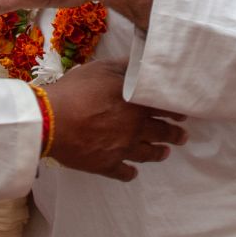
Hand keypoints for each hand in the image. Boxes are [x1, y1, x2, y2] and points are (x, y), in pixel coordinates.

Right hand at [40, 61, 185, 181]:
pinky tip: (132, 172)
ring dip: (158, 153)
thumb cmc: (77, 91)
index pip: (164, 108)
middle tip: (182, 136)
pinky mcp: (106, 165)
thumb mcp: (101, 69)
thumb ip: (125, 67)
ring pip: (147, 154)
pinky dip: (130, 173)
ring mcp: (122, 149)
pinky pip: (123, 172)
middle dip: (174, 134)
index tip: (183, 113)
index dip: (176, 111)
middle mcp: (135, 129)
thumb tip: (142, 63)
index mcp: (137, 105)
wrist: (52, 121)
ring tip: (165, 153)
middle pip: (161, 132)